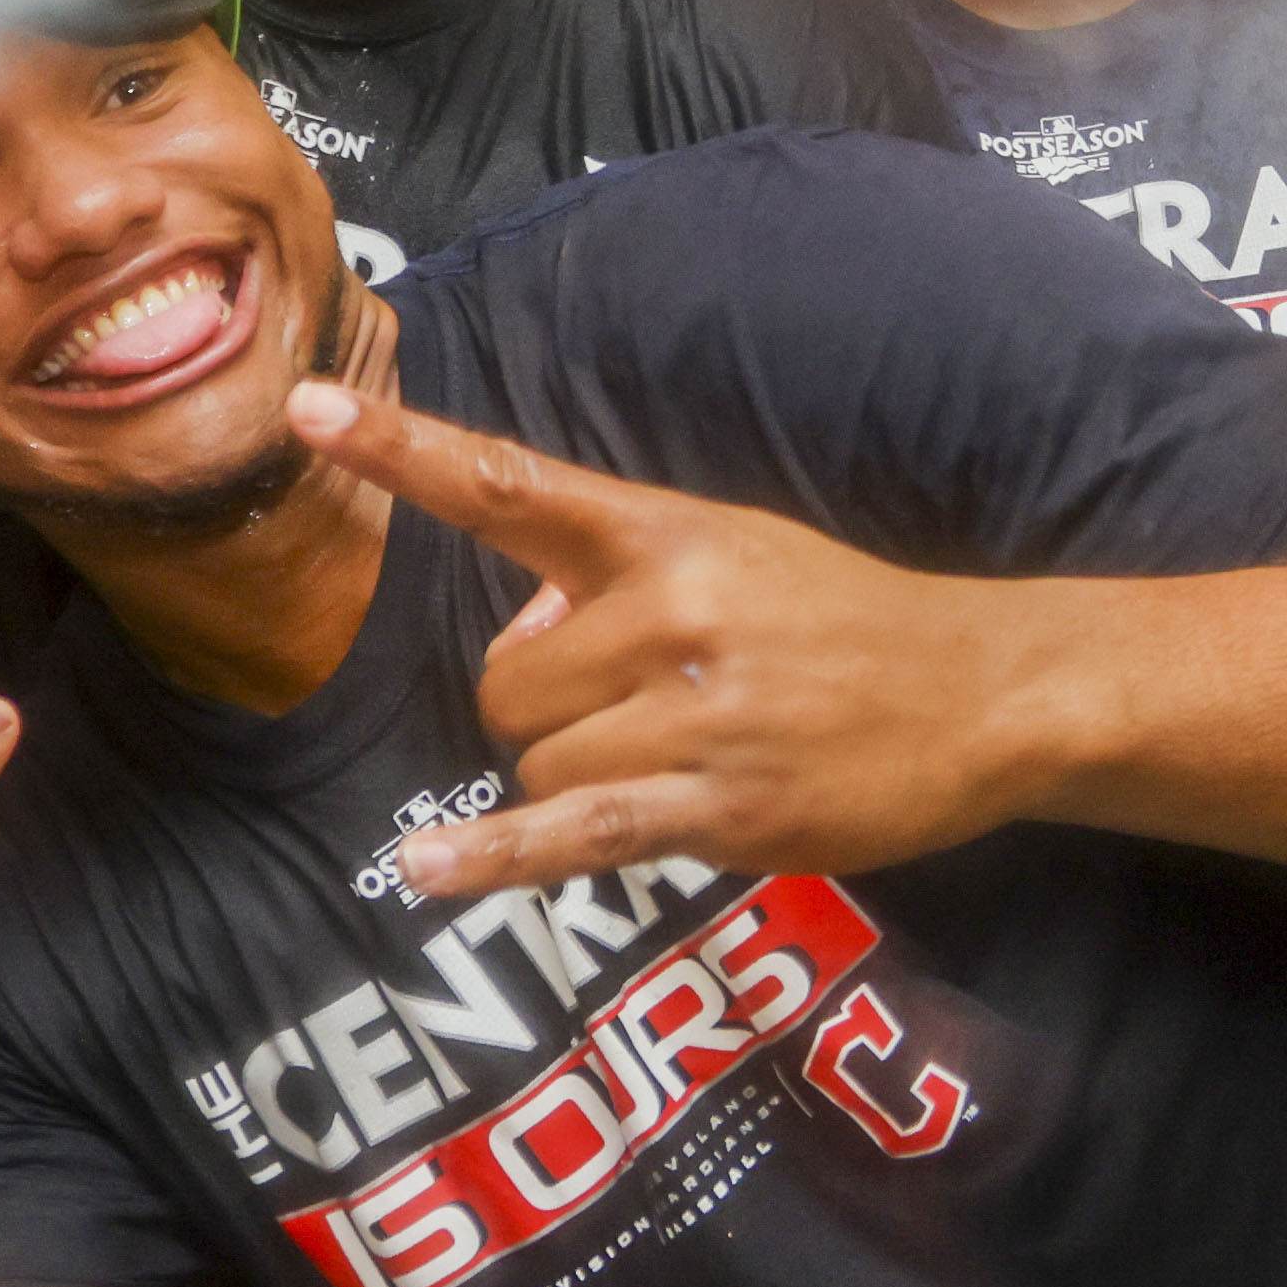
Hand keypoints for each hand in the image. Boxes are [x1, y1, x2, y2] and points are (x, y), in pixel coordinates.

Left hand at [284, 378, 1011, 896]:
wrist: (981, 692)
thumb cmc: (841, 624)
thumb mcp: (735, 555)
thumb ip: (614, 580)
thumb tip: (521, 636)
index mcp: (665, 533)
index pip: (512, 484)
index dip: (403, 449)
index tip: (306, 413)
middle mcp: (671, 611)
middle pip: (503, 682)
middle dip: (542, 709)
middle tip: (643, 707)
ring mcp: (696, 713)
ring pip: (537, 762)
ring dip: (579, 779)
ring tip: (685, 759)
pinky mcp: (721, 807)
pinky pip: (575, 832)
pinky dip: (497, 858)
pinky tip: (430, 873)